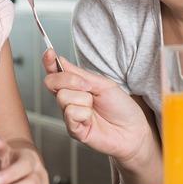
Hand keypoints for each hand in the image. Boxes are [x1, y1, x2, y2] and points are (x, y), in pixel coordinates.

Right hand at [42, 50, 158, 173]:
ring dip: (83, 100)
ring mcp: (69, 115)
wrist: (133, 130)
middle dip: (70, 80)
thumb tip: (59, 60)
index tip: (50, 53)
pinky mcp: (73, 130)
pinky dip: (84, 114)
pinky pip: (70, 113)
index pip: (55, 72)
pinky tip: (92, 120)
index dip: (49, 62)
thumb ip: (79, 74)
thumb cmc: (121, 107)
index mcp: (75, 87)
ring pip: (63, 97)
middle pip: (52, 82)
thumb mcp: (102, 84)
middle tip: (89, 87)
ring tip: (95, 107)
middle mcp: (69, 100)